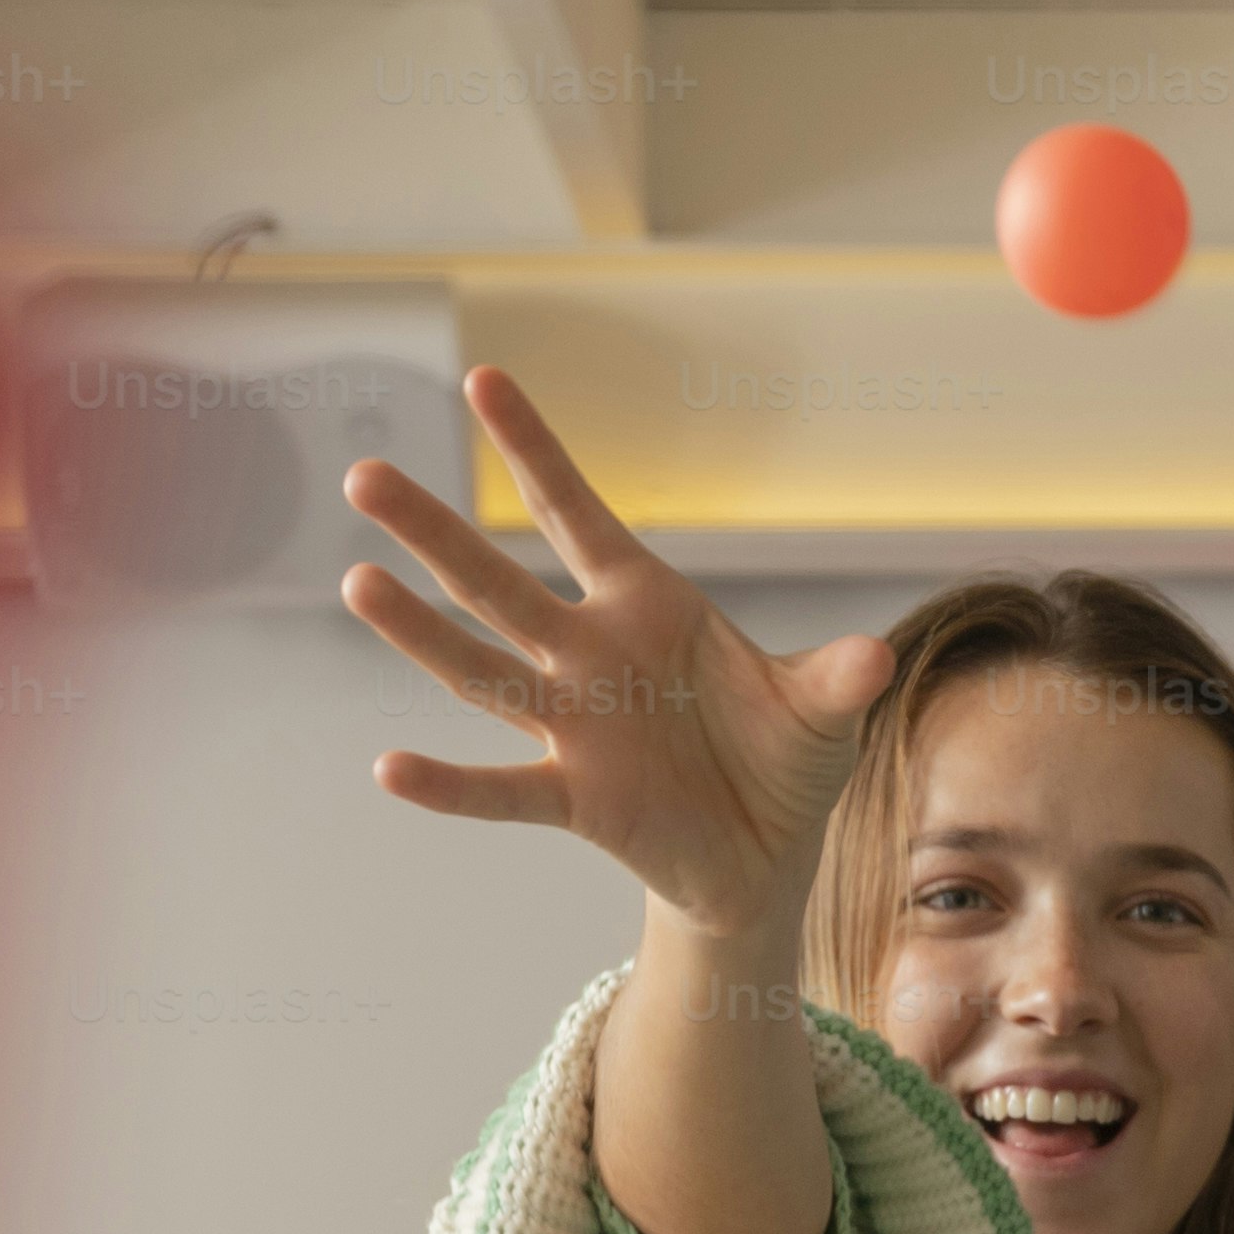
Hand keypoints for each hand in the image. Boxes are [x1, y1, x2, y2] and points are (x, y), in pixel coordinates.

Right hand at [337, 367, 890, 943]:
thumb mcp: (821, 713)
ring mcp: (574, 726)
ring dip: (420, 632)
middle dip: (434, 531)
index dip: (532, 450)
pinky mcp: (575, 799)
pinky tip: (391, 768)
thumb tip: (876, 659)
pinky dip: (450, 785)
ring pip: (481, 669)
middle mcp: (590, 655)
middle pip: (497, 583)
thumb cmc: (784, 758)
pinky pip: (500, 789)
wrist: (767, 855)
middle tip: (365, 475)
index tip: (483, 378)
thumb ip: (836, 680)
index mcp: (644, 605)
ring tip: (358, 583)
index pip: (575, 513)